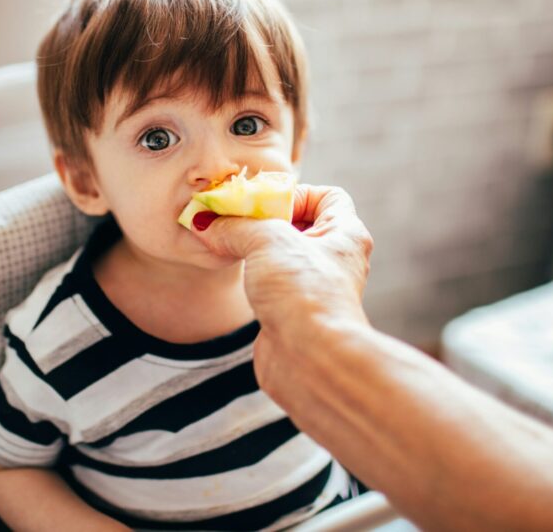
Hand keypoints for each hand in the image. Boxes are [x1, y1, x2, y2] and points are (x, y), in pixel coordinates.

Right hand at [191, 185, 373, 331]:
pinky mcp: (294, 315)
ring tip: (228, 246)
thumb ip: (235, 226)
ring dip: (256, 251)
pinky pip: (272, 286)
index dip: (295, 193)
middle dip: (266, 221)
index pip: (328, 197)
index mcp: (346, 234)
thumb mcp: (266, 240)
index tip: (263, 203)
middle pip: (301, 225)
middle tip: (235, 221)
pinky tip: (236, 277)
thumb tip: (206, 224)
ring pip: (283, 258)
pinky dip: (253, 279)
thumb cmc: (304, 293)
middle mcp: (336, 260)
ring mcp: (315, 289)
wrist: (310, 359)